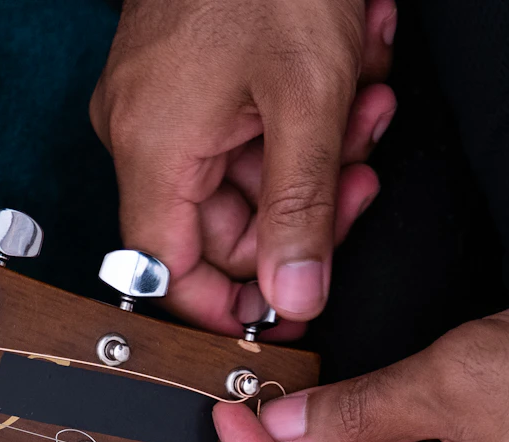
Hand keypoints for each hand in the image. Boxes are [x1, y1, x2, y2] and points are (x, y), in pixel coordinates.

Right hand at [89, 0, 397, 334]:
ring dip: (319, 147)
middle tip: (365, 164)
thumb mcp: (309, 98)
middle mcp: (141, 134)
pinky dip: (299, 110)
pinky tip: (345, 66)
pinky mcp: (183, 74)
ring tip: (366, 91)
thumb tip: (296, 298)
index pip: (171, 277)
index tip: (294, 308)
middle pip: (223, 224)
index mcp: (153, 151)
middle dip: (309, 198)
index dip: (235, 305)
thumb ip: (303, 212)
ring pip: (245, 171)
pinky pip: (242, 125)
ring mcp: (160, 103)